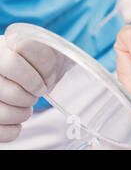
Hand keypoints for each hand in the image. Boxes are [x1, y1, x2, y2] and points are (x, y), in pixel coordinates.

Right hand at [0, 24, 72, 141]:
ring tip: (27, 106)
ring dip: (21, 114)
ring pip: (1, 113)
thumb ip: (47, 51)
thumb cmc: (32, 58)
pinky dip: (12, 131)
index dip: (32, 78)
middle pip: (8, 92)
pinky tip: (18, 122)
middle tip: (36, 95)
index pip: (10, 64)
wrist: (14, 66)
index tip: (44, 85)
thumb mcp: (41, 47)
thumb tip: (75, 62)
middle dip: (29, 97)